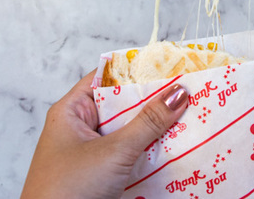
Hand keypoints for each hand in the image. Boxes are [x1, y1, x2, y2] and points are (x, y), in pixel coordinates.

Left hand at [21, 70, 188, 198]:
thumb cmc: (66, 190)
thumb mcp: (114, 152)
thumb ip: (148, 122)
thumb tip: (177, 94)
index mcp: (71, 112)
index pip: (106, 79)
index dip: (135, 71)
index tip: (168, 67)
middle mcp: (79, 129)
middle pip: (122, 106)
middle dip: (152, 102)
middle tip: (186, 94)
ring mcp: (90, 154)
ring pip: (128, 133)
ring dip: (153, 130)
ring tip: (187, 118)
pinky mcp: (101, 176)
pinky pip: (130, 157)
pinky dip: (149, 154)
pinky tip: (173, 151)